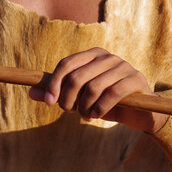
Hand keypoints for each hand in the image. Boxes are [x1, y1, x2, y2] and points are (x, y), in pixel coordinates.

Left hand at [29, 47, 166, 132]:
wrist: (140, 112)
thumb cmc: (106, 102)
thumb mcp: (81, 99)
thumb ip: (58, 93)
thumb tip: (31, 92)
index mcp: (93, 55)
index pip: (67, 63)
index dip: (54, 82)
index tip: (50, 102)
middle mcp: (108, 57)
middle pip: (77, 77)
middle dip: (69, 99)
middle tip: (72, 112)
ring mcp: (123, 66)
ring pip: (93, 87)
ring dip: (85, 107)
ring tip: (86, 116)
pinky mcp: (136, 79)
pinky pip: (112, 94)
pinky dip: (100, 108)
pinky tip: (96, 116)